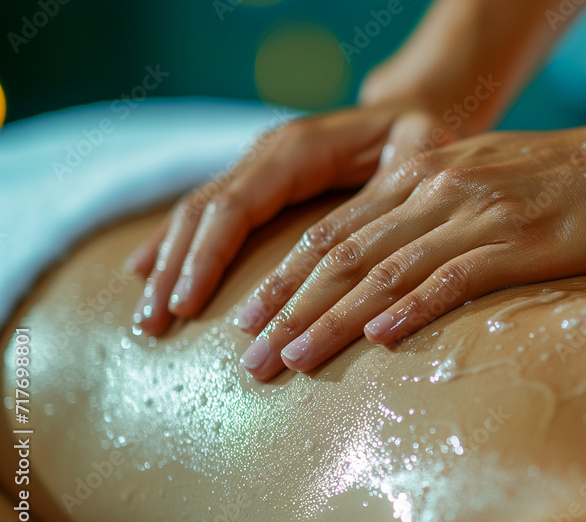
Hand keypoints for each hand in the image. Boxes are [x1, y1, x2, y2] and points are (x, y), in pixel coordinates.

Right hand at [127, 102, 451, 334]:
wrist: (409, 113)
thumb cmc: (419, 136)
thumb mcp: (420, 151)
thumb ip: (397, 184)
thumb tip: (383, 224)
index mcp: (297, 149)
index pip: (236, 205)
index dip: (208, 256)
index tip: (188, 307)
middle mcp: (267, 154)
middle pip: (205, 213)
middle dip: (176, 271)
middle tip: (153, 326)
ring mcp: (257, 168)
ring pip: (197, 215)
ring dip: (167, 266)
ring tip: (146, 319)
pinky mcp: (259, 185)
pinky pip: (208, 215)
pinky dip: (177, 246)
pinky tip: (147, 275)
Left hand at [236, 117, 585, 379]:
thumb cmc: (562, 176)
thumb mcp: (481, 175)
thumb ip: (433, 206)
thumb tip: (392, 259)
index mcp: (421, 174)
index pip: (334, 231)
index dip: (286, 277)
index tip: (249, 317)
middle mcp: (436, 191)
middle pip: (344, 257)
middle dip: (290, 310)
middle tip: (249, 357)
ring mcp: (475, 216)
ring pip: (384, 274)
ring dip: (332, 321)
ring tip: (290, 362)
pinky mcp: (517, 244)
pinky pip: (452, 279)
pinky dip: (411, 309)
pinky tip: (379, 339)